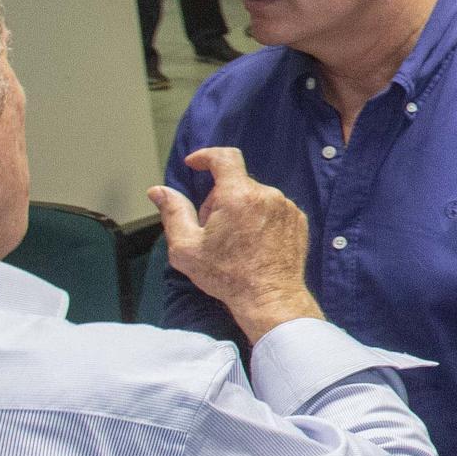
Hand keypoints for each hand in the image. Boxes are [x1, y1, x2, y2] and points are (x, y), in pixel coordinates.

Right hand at [149, 147, 321, 341]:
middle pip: (235, 184)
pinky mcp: (298, 220)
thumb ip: (172, 212)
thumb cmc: (228, 276)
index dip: (206, 156)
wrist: (270, 299)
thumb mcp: (187, 247)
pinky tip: (254, 243)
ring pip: (255, 197)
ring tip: (235, 242)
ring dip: (241, 210)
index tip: (195, 164)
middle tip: (212, 231)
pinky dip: (260, 218)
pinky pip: (273, 209)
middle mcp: (267, 195)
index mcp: (239, 196)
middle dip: (219, 200)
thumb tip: (158, 191)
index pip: (224, 157)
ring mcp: (286, 207)